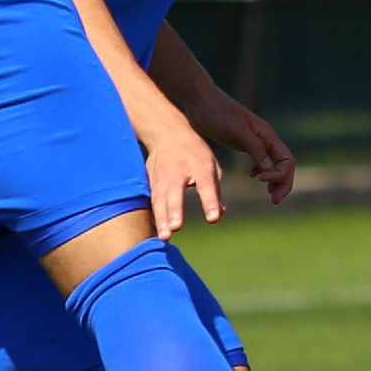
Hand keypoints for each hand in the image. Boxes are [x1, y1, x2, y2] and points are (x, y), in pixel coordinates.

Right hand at [145, 111, 223, 233]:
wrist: (166, 133)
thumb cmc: (194, 153)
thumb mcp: (211, 166)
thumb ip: (215, 191)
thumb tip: (220, 214)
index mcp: (200, 167)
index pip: (206, 185)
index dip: (209, 202)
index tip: (213, 218)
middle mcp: (178, 173)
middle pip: (175, 194)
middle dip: (175, 211)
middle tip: (176, 228)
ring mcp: (162, 178)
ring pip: (160, 200)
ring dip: (161, 219)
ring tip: (164, 237)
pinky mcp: (151, 183)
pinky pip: (152, 202)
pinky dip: (153, 217)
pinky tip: (155, 232)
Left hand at [189, 88, 296, 204]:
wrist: (200, 101)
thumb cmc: (217, 112)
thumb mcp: (236, 130)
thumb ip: (255, 148)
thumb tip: (269, 170)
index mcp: (266, 135)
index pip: (286, 160)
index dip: (279, 175)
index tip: (261, 181)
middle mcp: (264, 139)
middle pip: (284, 165)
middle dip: (283, 183)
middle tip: (275, 201)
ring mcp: (254, 142)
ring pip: (274, 165)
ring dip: (275, 180)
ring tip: (270, 195)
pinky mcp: (243, 144)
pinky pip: (260, 161)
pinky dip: (261, 172)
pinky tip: (251, 176)